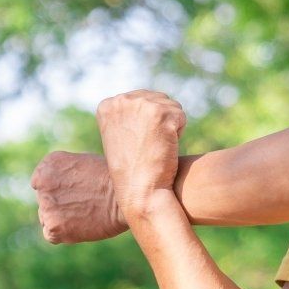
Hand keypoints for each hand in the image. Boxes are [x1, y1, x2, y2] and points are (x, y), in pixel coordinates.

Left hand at [31, 151, 127, 243]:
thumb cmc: (114, 180)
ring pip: (47, 217)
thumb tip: (58, 189)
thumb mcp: (85, 163)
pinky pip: (51, 234)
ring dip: (62, 219)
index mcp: (50, 164)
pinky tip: (83, 225)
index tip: (78, 191)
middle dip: (62, 204)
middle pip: (45, 200)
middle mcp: (42, 184)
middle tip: (87, 203)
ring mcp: (46, 206)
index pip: (43, 182)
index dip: (61, 189)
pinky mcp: (53, 227)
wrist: (126, 198)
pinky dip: (65, 234)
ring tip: (87, 213)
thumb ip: (65, 173)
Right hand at [94, 89, 186, 221]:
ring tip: (155, 146)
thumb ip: (129, 113)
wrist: (141, 191)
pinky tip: (165, 147)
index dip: (145, 122)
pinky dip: (179, 133)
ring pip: (171, 106)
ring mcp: (141, 105)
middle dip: (159, 121)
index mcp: (107, 105)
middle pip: (157, 99)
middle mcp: (122, 101)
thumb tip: (146, 98)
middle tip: (148, 146)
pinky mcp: (161, 114)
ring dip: (170, 127)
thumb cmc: (132, 168)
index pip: (140, 99)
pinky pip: (181, 116)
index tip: (137, 142)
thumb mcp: (119, 135)